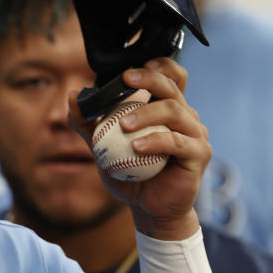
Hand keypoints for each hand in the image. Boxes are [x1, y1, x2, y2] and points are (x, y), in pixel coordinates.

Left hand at [69, 58, 209, 239]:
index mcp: (167, 108)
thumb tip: (73, 96)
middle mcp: (185, 116)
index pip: (171, 76)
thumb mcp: (102, 146)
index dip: (158, 66)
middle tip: (125, 80)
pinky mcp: (199, 154)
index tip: (131, 70)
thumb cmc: (130, 173)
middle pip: (172, 86)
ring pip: (174, 111)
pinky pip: (178, 142)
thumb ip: (88, 123)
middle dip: (148, 79)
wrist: (148, 207)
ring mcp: (195, 133)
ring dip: (147, 113)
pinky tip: (138, 147)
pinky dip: (156, 141)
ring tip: (123, 124)